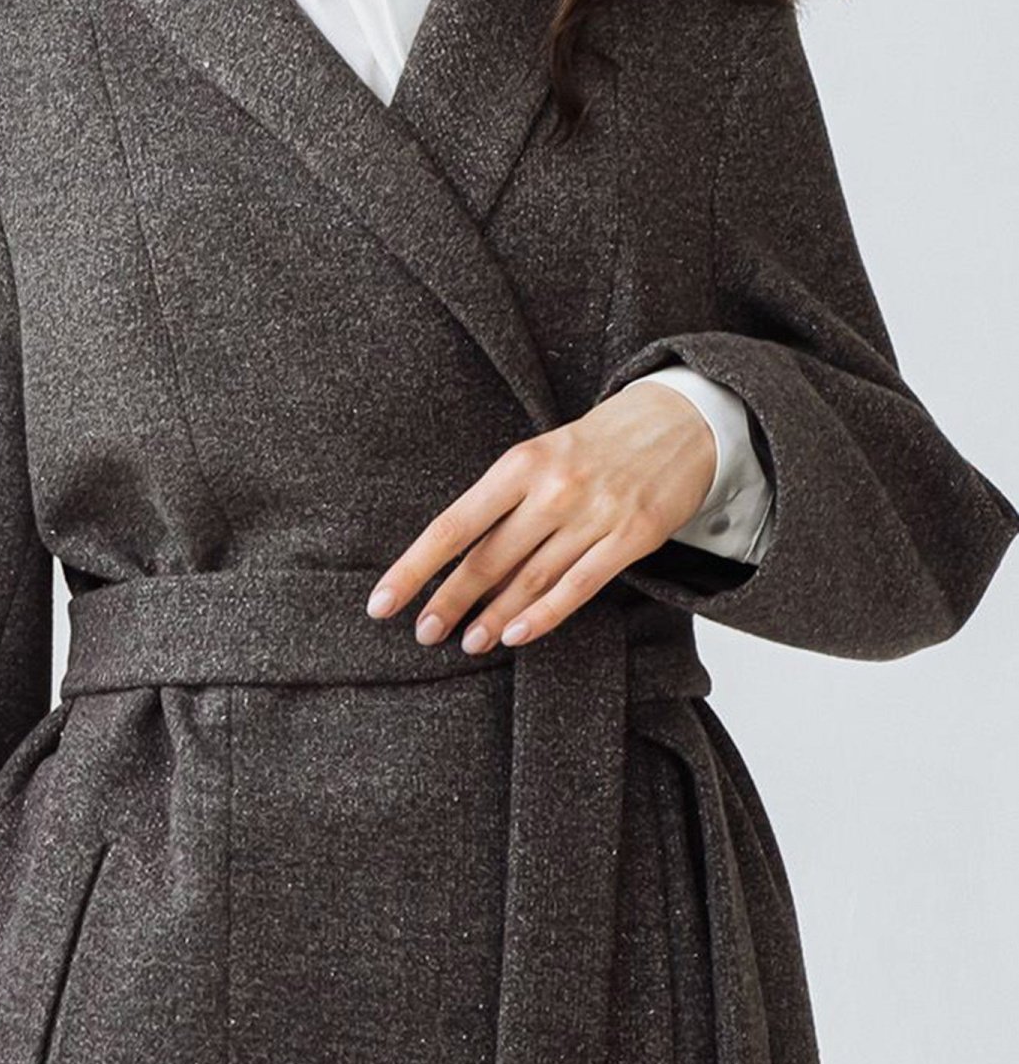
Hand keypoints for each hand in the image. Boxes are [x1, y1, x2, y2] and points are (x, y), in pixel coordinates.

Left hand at [365, 383, 719, 652]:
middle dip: (449, 601)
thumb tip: (456, 561)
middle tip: (423, 634)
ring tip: (467, 643)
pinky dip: (544, 614)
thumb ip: (502, 502)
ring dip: (492, 616)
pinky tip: (515, 635)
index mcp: (519, 464)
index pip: (452, 526)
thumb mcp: (540, 455)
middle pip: (487, 558)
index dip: (414, 569)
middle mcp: (552, 489)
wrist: (681, 419)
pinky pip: (580, 585)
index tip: (382, 603)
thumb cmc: (596, 444)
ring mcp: (594, 514)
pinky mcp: (632, 537)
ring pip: (530, 578)